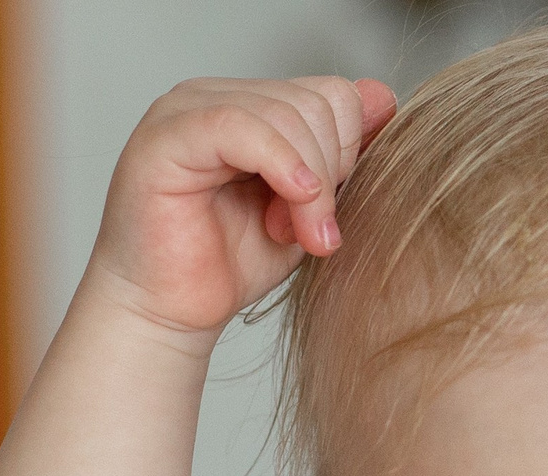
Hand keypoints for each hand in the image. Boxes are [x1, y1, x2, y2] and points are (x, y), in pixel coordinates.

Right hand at [86, 76, 397, 341]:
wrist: (172, 309)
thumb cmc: (234, 262)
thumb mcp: (311, 206)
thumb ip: (344, 154)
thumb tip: (383, 96)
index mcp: (252, 107)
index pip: (332, 95)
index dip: (350, 154)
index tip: (330, 211)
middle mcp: (216, 97)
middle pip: (314, 102)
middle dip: (330, 172)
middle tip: (310, 230)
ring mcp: (185, 111)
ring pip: (284, 114)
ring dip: (308, 186)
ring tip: (288, 232)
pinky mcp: (164, 137)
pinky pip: (238, 126)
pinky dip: (280, 164)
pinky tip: (293, 201)